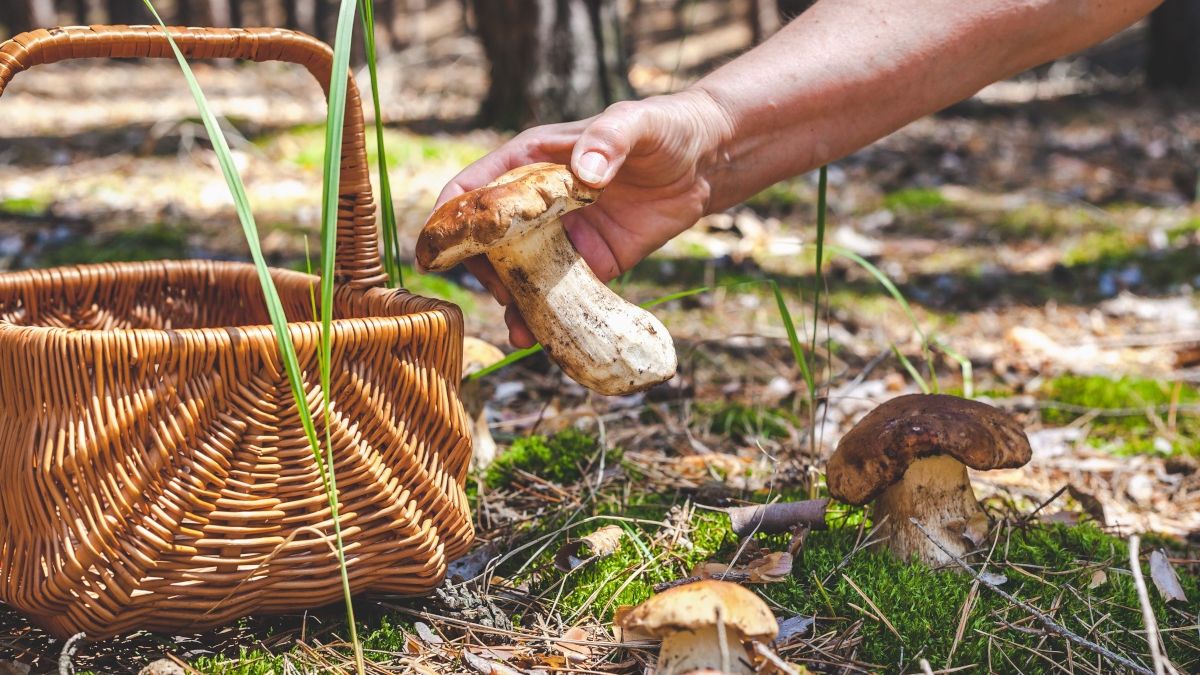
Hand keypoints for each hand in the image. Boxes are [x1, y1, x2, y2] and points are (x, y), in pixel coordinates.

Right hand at [430, 89, 731, 347]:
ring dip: (512, 303)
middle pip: (487, 242)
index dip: (449, 220)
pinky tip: (542, 338)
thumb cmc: (661, 128)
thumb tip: (586, 172)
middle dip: (483, 271)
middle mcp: (537, 203)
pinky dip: (548, 316)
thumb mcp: (634, 124)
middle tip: (501, 292)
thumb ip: (608, 140)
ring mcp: (561, 236)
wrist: (705, 162)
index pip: (472, 190)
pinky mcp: (591, 263)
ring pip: (520, 275)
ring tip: (519, 330)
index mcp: (530, 162)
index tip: (438, 252)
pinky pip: (559, 293)